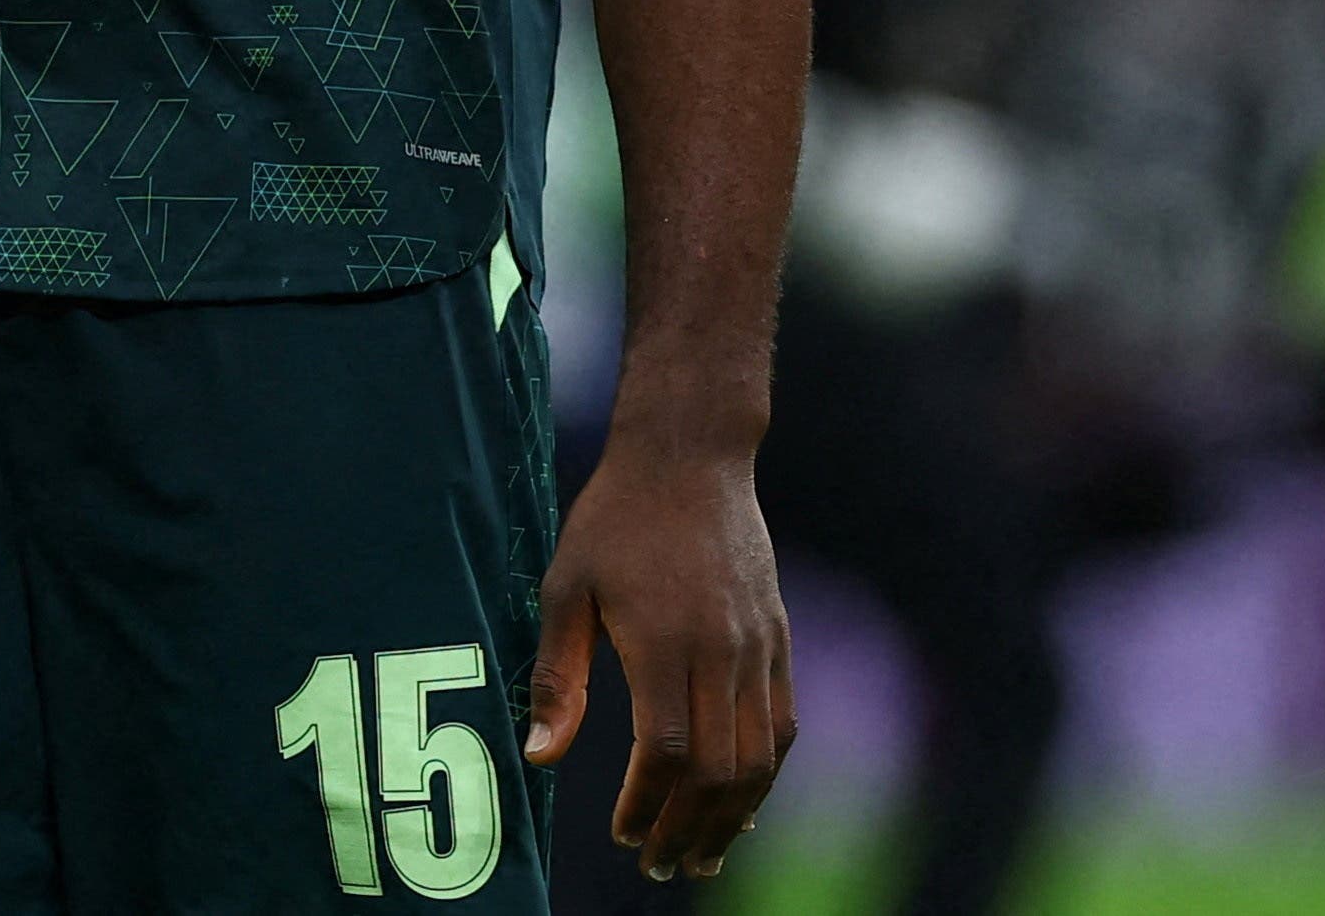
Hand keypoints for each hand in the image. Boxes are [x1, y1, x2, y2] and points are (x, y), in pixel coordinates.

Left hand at [520, 433, 796, 882]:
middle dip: (690, 831)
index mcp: (665, 641)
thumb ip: (558, 674)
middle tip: (663, 868)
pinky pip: (782, 726)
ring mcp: (760, 648)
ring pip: (760, 759)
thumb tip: (542, 756)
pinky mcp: (779, 640)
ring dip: (733, 820)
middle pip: (721, 772)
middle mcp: (722, 652)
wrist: (691, 457)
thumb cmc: (616, 519)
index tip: (624, 835)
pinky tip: (742, 806)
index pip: (668, 752)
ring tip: (704, 857)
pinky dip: (765, 777)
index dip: (648, 805)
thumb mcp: (566, 585)